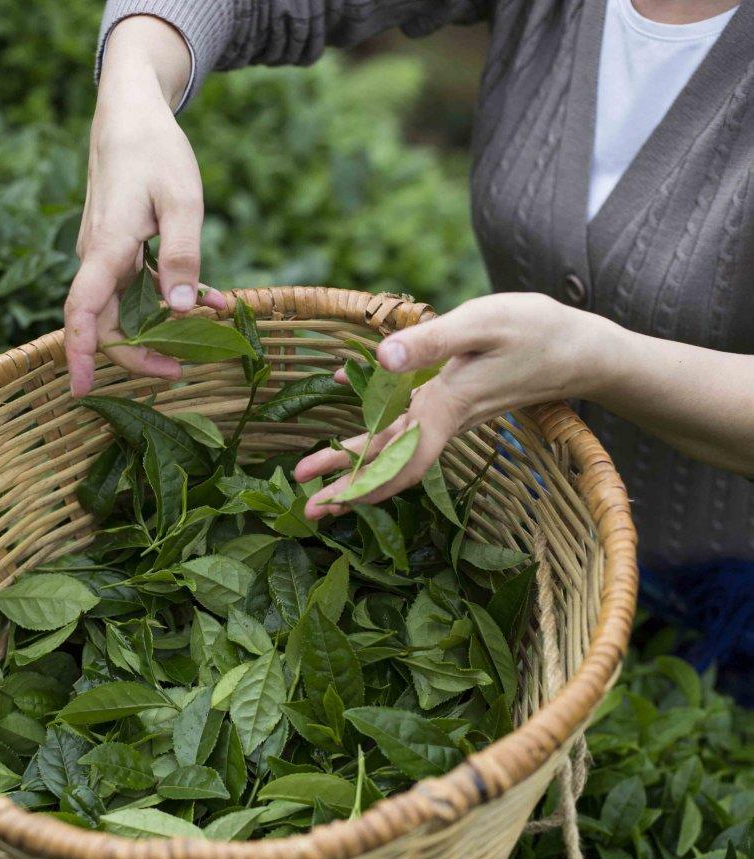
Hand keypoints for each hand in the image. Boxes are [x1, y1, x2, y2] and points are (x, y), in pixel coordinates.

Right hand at [65, 17, 225, 396]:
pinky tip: (211, 303)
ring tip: (205, 339)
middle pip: (104, 325)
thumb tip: (180, 312)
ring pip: (122, 312)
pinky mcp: (119, 252)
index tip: (82, 390)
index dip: (80, 354)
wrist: (131, 113)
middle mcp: (98, 258)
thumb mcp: (183, 201)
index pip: (82, 311)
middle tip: (180, 371)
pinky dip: (168, 302)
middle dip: (139, 356)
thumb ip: (182, 258)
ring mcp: (105, 257)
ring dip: (159, 331)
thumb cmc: (155, 150)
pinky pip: (137, 290)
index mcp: (107, 247)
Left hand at [295, 292, 612, 519]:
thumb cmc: (536, 332)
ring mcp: (447, 411)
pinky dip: (374, 416)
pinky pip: (407, 416)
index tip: (325, 504)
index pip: (397, 463)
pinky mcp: (451, 396)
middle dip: (345, 486)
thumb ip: (430, 341)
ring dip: (352, 459)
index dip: (360, 486)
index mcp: (444, 408)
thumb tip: (380, 359)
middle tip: (305, 506)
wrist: (582, 349)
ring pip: (393, 445)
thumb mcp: (482, 324)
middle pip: (387, 463)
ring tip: (313, 471)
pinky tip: (346, 386)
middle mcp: (442, 419)